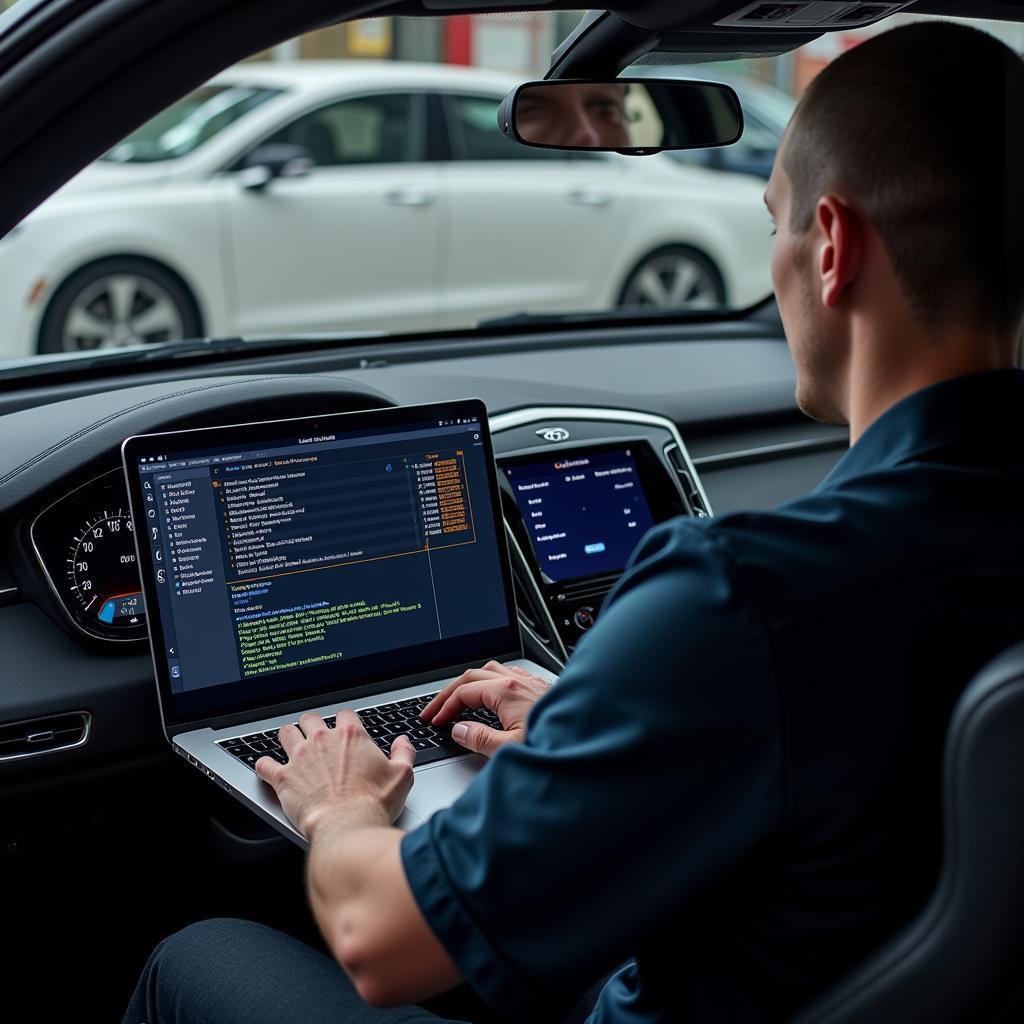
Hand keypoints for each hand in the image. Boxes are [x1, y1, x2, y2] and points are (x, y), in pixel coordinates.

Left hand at [254, 710, 414, 839]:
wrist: (347, 827)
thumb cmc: (373, 803)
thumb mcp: (402, 776)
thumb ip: (404, 753)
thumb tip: (402, 742)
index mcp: (351, 735)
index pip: (344, 714)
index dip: (344, 722)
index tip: (344, 731)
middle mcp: (322, 741)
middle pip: (310, 719)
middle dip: (312, 725)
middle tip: (314, 735)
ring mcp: (300, 758)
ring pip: (286, 733)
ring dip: (288, 736)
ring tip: (290, 742)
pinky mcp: (283, 779)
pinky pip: (264, 764)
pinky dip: (264, 765)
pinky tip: (266, 767)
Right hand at [420, 660, 551, 756]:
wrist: (594, 739)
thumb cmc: (557, 743)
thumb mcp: (510, 749)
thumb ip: (480, 739)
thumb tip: (459, 731)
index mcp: (506, 692)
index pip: (464, 693)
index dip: (444, 707)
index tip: (435, 722)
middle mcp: (519, 681)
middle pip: (472, 676)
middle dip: (450, 693)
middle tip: (435, 710)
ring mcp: (531, 682)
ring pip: (491, 670)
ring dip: (471, 682)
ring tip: (459, 698)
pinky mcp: (542, 688)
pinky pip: (510, 674)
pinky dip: (492, 681)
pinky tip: (494, 693)